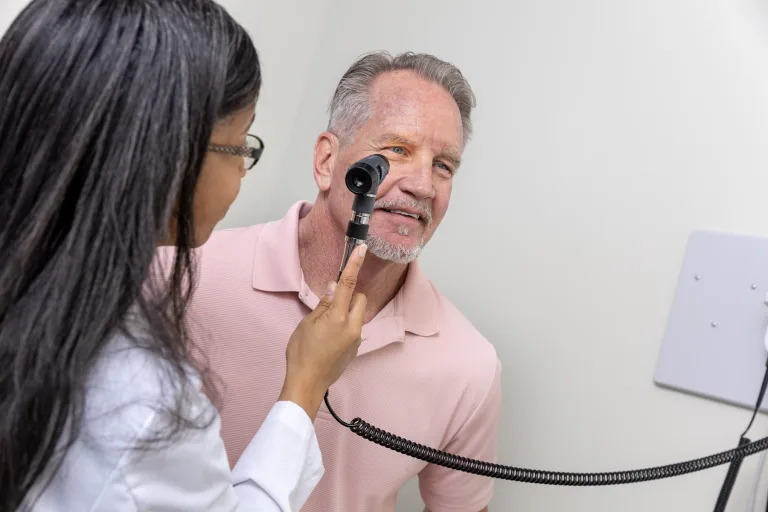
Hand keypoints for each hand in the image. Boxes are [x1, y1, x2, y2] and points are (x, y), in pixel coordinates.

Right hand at [279, 244, 367, 420]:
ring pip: (357, 315)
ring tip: (326, 327)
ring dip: (346, 313)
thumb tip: (332, 287)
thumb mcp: (306, 324)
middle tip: (329, 305)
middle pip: (360, 300)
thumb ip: (323, 305)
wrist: (307, 383)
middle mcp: (353, 326)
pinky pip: (354, 329)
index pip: (348, 285)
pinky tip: (329, 340)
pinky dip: (345, 326)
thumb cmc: (301, 353)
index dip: (355, 265)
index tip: (363, 249)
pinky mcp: (356, 349)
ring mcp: (357, 339)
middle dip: (349, 296)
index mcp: (338, 317)